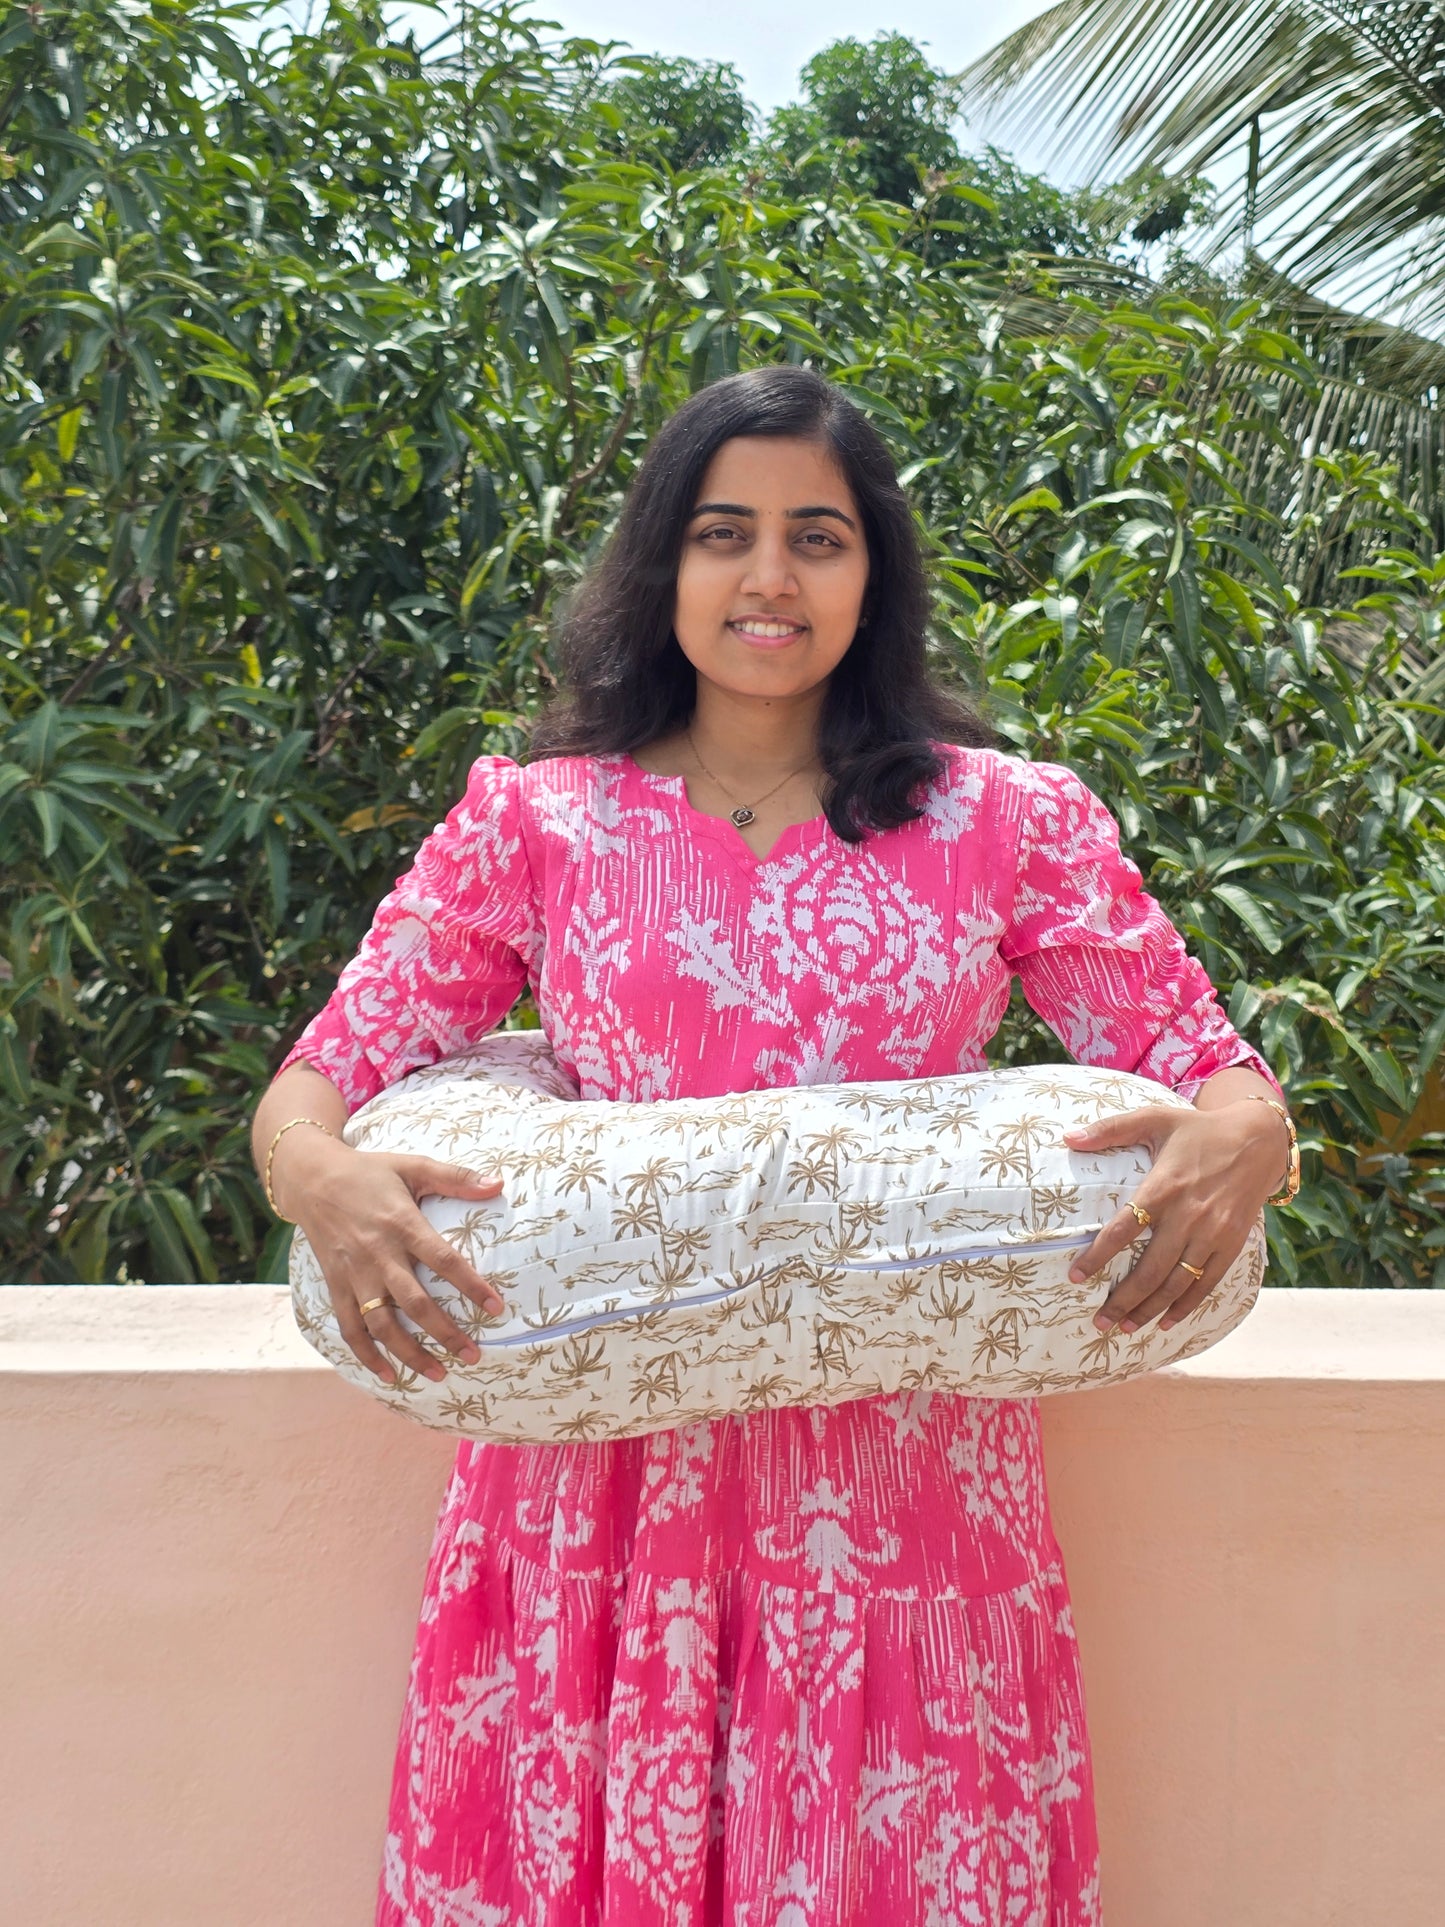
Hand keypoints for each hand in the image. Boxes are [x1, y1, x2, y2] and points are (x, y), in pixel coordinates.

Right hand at [283, 1133, 506, 1385]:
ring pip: (382, 1323)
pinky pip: (350, 1328)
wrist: (312, 1179)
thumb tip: (497, 1184)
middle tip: (473, 1355)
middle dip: (446, 1333)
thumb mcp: (413, 1166)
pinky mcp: (336, 1286)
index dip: (471, 1286)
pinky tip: (388, 1375)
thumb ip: (456, 1178)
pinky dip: (367, 1355)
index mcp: (402, 1224)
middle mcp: (378, 1255)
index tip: (496, 1308)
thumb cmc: (369, 1172)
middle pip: (415, 1303)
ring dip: (409, 1353)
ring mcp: (355, 1274)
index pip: (444, 1260)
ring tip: (438, 1373)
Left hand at [1061, 1100, 1283, 1334]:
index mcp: (1164, 1186)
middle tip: (1098, 1321)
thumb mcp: (1155, 1118)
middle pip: (1150, 1269)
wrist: (1258, 1140)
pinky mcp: (1232, 1244)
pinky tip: (1165, 1322)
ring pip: (1177, 1283)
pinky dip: (1185, 1306)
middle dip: (1122, 1300)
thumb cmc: (1198, 1130)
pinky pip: (1206, 1283)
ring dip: (1150, 1309)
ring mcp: (1213, 1233)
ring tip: (1124, 1328)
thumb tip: (1068, 1138)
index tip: (1076, 1277)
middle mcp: (1189, 1215)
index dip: (1097, 1257)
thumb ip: (1111, 1128)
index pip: (1123, 1229)